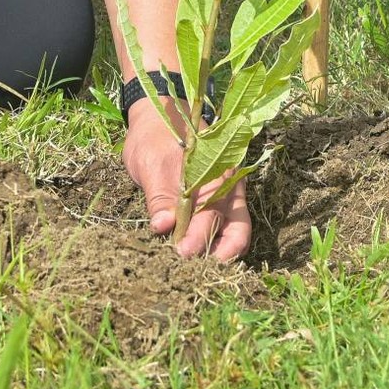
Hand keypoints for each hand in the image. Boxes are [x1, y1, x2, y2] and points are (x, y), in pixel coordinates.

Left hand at [121, 97, 250, 261]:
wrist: (158, 117)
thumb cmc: (154, 139)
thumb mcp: (151, 165)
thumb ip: (159, 197)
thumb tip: (163, 227)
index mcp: (216, 173)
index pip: (211, 215)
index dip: (196, 239)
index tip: (179, 253)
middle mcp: (230, 187)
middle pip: (237, 230)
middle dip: (219, 255)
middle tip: (193, 272)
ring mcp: (228, 195)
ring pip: (236, 232)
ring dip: (220, 253)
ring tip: (196, 270)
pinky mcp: (220, 202)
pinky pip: (227, 228)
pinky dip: (215, 244)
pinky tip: (196, 255)